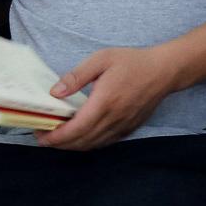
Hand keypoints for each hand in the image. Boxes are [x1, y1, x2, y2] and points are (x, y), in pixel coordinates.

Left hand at [40, 45, 182, 149]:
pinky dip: (88, 144)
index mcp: (104, 102)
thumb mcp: (102, 59)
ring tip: (59, 137)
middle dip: (59, 143)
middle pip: (81, 142)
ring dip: (72, 146)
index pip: (75, 129)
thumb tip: (55, 92)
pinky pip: (105, 143)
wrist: (166, 70)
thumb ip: (77, 76)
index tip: (40, 134)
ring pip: (92, 145)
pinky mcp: (129, 128)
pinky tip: (81, 136)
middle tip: (44, 136)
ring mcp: (122, 126)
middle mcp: (114, 119)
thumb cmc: (134, 62)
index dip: (55, 136)